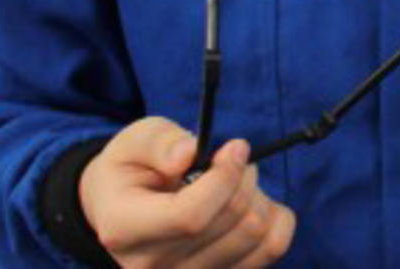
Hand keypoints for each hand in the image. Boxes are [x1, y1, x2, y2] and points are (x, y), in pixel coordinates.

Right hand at [78, 119, 294, 267]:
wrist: (124, 211)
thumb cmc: (132, 171)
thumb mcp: (133, 143)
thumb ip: (159, 142)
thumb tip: (189, 153)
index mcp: (124, 229)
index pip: (190, 216)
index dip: (224, 177)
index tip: (236, 147)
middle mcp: (153, 265)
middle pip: (232, 220)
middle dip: (243, 177)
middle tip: (230, 160)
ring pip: (257, 235)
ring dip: (258, 197)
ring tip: (234, 184)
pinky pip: (273, 247)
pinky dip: (275, 218)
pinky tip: (251, 204)